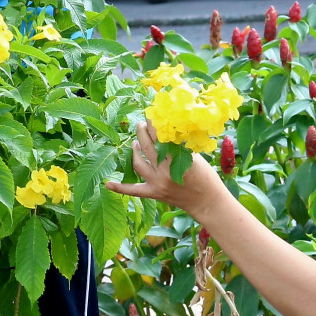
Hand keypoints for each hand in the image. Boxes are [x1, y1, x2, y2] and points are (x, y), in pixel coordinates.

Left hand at [107, 120, 225, 216]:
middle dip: (142, 132)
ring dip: (135, 150)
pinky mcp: (153, 193)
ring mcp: (157, 182)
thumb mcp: (195, 157)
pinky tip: (107, 183)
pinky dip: (120, 187)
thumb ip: (179, 145)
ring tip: (135, 142)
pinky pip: (133, 190)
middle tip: (141, 123)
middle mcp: (164, 170)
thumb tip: (166, 130)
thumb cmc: (206, 177)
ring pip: (138, 162)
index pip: (161, 136)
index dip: (155, 124)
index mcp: (177, 158)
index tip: (152, 114)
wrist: (207, 202)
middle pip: (147, 146)